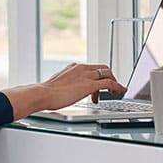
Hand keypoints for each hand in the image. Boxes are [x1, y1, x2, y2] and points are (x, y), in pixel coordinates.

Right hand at [2, 63, 125, 120]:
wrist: (42, 94)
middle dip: (110, 78)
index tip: (100, 86)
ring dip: (114, 83)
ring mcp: (86, 75)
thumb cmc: (47, 93)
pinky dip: (117, 86)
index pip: (93, 68)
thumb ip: (67, 85)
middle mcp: (82, 68)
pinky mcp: (89, 85)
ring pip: (108, 73)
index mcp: (74, 67)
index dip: (100, 76)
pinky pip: (109, 83)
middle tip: (110, 89)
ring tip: (114, 93)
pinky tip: (120, 91)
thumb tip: (66, 91)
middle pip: (104, 68)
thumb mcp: (59, 84)